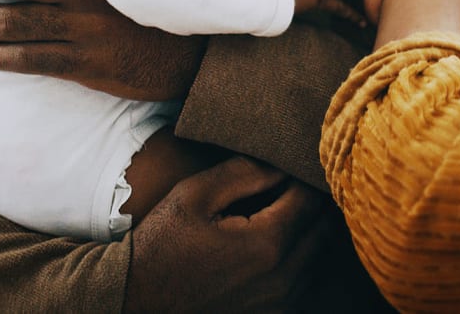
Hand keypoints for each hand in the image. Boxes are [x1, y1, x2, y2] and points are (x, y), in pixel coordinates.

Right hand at [125, 156, 330, 312]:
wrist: (134, 300)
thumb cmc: (162, 243)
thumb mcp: (195, 193)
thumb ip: (245, 171)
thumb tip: (282, 161)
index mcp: (267, 245)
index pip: (311, 198)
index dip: (304, 173)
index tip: (291, 160)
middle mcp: (283, 279)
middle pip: (324, 226)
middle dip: (313, 198)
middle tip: (292, 179)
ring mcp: (281, 303)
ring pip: (319, 252)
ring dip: (310, 226)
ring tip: (284, 206)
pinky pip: (305, 277)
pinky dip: (300, 254)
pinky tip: (276, 239)